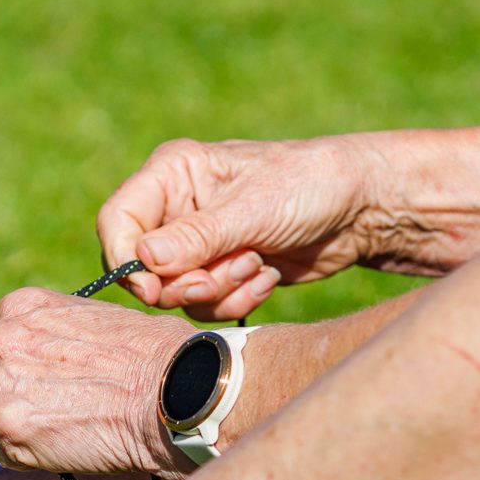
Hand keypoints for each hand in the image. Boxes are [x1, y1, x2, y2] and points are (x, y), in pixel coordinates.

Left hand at [0, 288, 196, 476]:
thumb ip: (46, 333)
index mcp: (19, 308)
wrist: (174, 390)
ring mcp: (3, 387)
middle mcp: (2, 341)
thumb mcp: (89, 319)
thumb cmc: (150, 354)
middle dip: (5, 398)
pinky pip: (9, 454)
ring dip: (24, 428)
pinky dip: (34, 456)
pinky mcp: (11, 431)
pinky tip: (73, 443)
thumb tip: (34, 355)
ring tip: (74, 424)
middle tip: (47, 410)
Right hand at [97, 136, 384, 319]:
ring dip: (218, 291)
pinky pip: (204, 305)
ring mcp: (197, 243)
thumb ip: (196, 237)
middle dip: (186, 282)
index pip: (117, 221)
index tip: (155, 291)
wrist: (361, 209)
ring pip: (175, 293)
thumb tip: (143, 261)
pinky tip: (267, 276)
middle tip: (223, 277)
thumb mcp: (253, 209)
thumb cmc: (310, 185)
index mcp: (172, 173)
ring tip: (257, 264)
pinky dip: (235, 301)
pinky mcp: (219, 272)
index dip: (127, 262)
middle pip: (143, 267)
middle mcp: (176, 208)